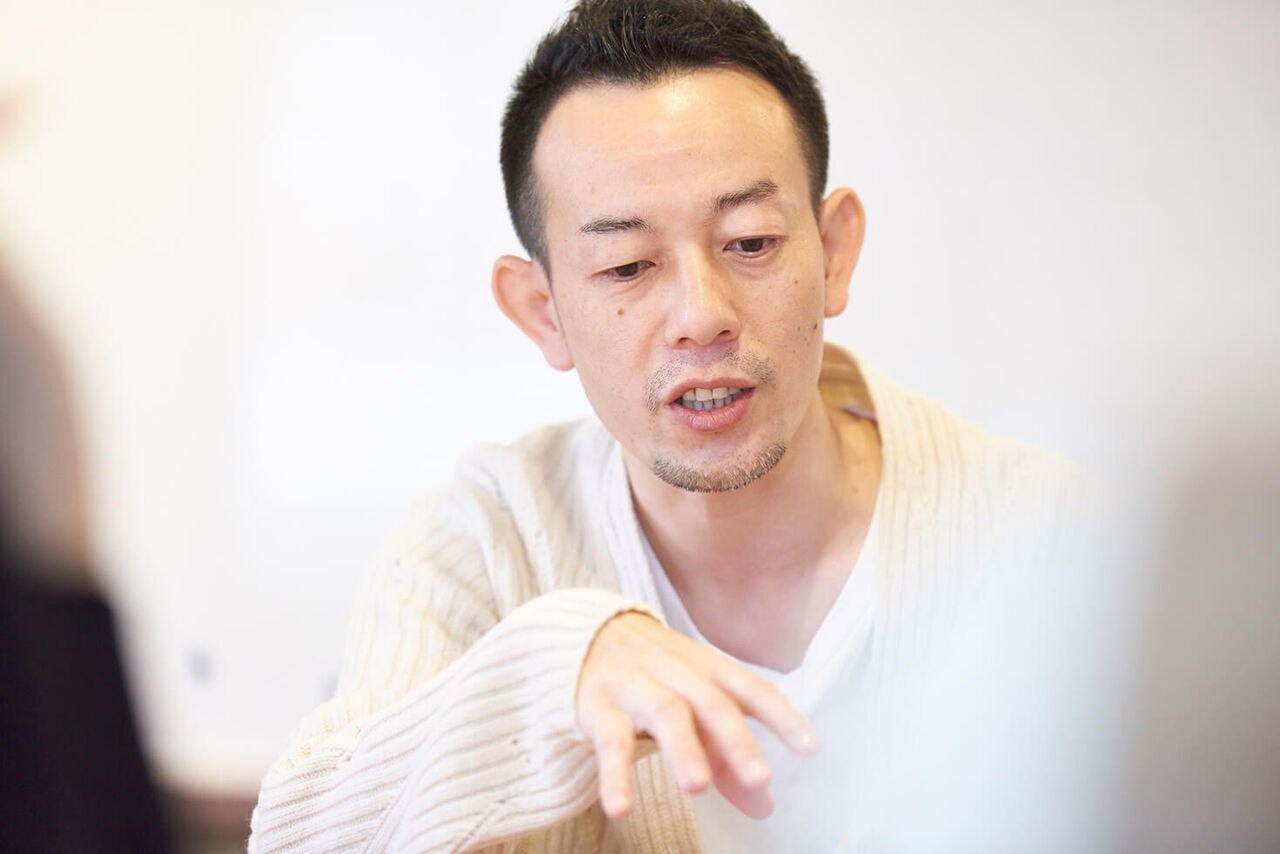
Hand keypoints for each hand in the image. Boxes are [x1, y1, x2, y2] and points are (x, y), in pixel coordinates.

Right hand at [576, 611, 818, 819]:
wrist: (588, 635)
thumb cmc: (656, 677)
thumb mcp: (694, 707)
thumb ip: (727, 757)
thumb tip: (765, 805)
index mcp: (708, 669)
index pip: (752, 689)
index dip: (782, 716)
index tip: (810, 748)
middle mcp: (677, 673)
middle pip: (711, 702)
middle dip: (736, 741)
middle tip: (759, 779)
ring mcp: (637, 685)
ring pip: (665, 712)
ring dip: (683, 749)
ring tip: (697, 787)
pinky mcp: (598, 705)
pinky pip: (609, 739)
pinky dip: (614, 775)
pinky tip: (620, 809)